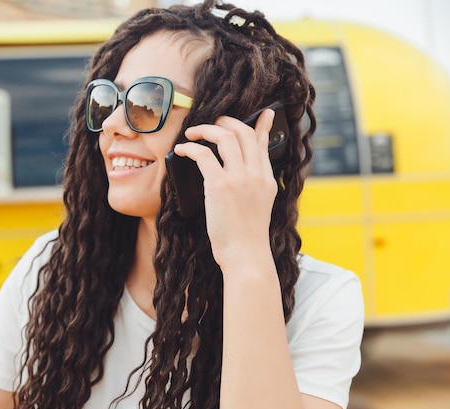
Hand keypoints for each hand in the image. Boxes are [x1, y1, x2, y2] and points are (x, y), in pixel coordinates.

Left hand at [173, 109, 277, 268]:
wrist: (246, 255)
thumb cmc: (246, 237)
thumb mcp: (259, 207)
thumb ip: (254, 187)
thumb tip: (240, 177)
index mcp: (267, 180)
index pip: (263, 144)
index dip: (263, 126)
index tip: (265, 114)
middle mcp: (256, 174)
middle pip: (244, 133)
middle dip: (226, 122)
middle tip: (213, 122)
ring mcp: (240, 178)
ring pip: (225, 137)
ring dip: (206, 130)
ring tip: (192, 133)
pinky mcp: (220, 186)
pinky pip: (204, 155)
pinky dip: (190, 148)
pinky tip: (182, 150)